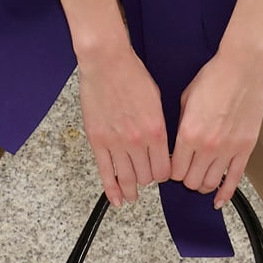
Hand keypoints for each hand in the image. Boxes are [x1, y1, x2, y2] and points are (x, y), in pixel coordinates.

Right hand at [77, 40, 171, 207]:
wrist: (106, 62)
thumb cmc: (132, 75)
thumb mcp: (157, 101)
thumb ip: (159, 127)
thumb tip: (160, 146)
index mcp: (156, 131)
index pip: (165, 168)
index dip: (165, 174)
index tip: (162, 173)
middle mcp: (137, 141)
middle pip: (147, 175)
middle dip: (148, 178)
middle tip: (146, 177)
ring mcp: (116, 142)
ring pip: (127, 177)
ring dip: (131, 189)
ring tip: (132, 195)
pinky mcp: (97, 140)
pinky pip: (105, 172)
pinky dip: (111, 189)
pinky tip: (116, 200)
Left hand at [169, 47, 262, 209]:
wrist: (242, 69)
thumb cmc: (213, 78)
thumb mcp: (185, 99)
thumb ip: (180, 126)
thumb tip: (176, 144)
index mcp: (188, 133)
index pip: (174, 170)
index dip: (171, 171)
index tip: (172, 167)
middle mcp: (207, 146)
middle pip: (191, 181)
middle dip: (185, 179)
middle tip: (186, 172)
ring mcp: (228, 149)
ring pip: (210, 184)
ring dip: (203, 185)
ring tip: (200, 179)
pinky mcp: (245, 148)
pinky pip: (234, 180)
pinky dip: (225, 194)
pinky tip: (218, 201)